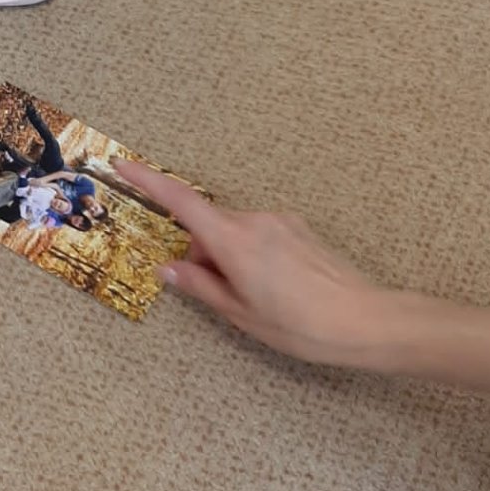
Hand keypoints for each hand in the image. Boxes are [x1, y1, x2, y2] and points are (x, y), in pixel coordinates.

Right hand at [112, 160, 393, 369]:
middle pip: (208, 225)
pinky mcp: (299, 228)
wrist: (367, 321)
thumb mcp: (240, 314)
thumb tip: (169, 270)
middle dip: (201, 253)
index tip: (122, 164)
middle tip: (217, 293)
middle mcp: (255, 221)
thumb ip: (201, 287)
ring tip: (255, 298)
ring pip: (235, 232)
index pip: (180, 202)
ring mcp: (280, 221)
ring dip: (229, 257)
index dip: (148, 181)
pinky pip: (259, 234)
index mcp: (234, 241)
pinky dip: (252, 255)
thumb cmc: (302, 325)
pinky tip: (274, 288)